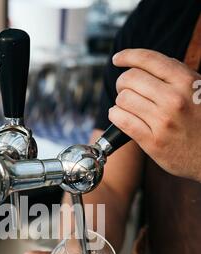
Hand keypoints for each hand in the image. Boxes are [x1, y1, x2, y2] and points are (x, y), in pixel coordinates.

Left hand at [109, 49, 200, 182]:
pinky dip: (115, 116)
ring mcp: (163, 122)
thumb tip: (146, 64)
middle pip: (130, 79)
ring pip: (123, 99)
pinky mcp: (153, 142)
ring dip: (120, 101)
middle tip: (125, 89)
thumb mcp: (199, 90)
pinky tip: (119, 116)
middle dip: (122, 82)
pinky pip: (122, 121)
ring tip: (127, 106)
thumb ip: (177, 76)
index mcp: (186, 81)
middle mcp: (174, 99)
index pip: (149, 59)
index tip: (118, 59)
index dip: (128, 56)